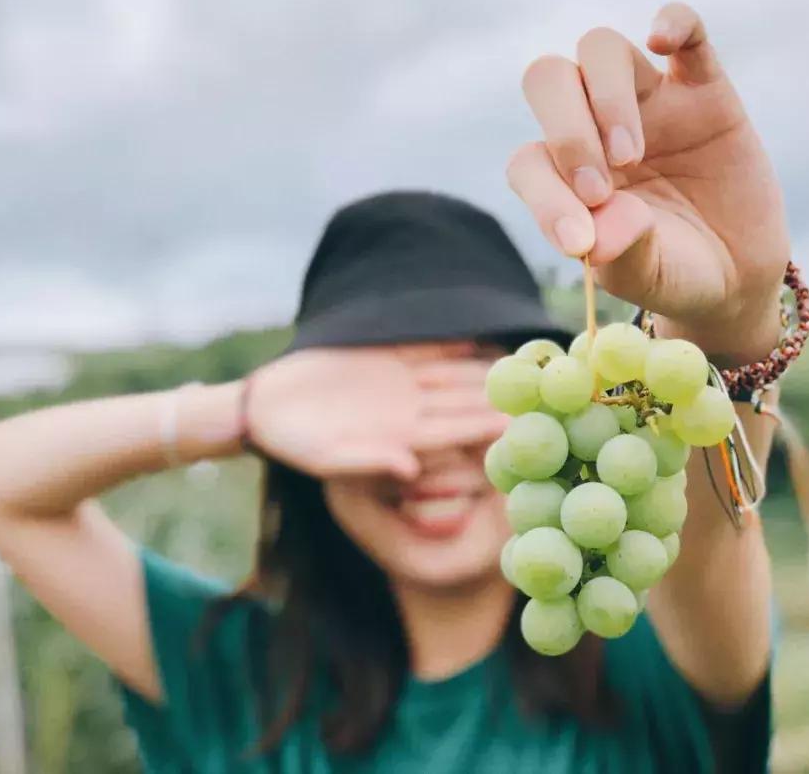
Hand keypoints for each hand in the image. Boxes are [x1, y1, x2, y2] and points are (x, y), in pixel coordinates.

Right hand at [244, 343, 507, 480]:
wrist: (266, 407)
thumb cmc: (293, 443)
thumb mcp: (327, 458)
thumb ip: (369, 462)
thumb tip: (410, 470)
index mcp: (402, 438)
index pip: (455, 432)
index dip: (488, 428)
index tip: (524, 424)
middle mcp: (409, 412)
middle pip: (463, 403)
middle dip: (501, 399)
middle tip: (543, 392)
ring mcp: (399, 384)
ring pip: (452, 376)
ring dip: (484, 370)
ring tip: (522, 362)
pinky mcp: (383, 358)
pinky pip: (425, 350)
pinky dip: (450, 343)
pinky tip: (479, 338)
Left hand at [507, 2, 789, 362]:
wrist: (736, 273)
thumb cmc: (671, 273)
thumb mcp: (642, 276)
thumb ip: (617, 254)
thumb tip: (593, 237)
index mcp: (563, 174)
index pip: (530, 161)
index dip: (544, 196)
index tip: (578, 241)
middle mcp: (593, 127)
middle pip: (549, 80)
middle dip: (566, 130)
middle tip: (600, 188)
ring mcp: (646, 103)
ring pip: (601, 50)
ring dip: (606, 98)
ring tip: (631, 155)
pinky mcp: (703, 90)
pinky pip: (687, 32)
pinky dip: (672, 23)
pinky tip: (661, 40)